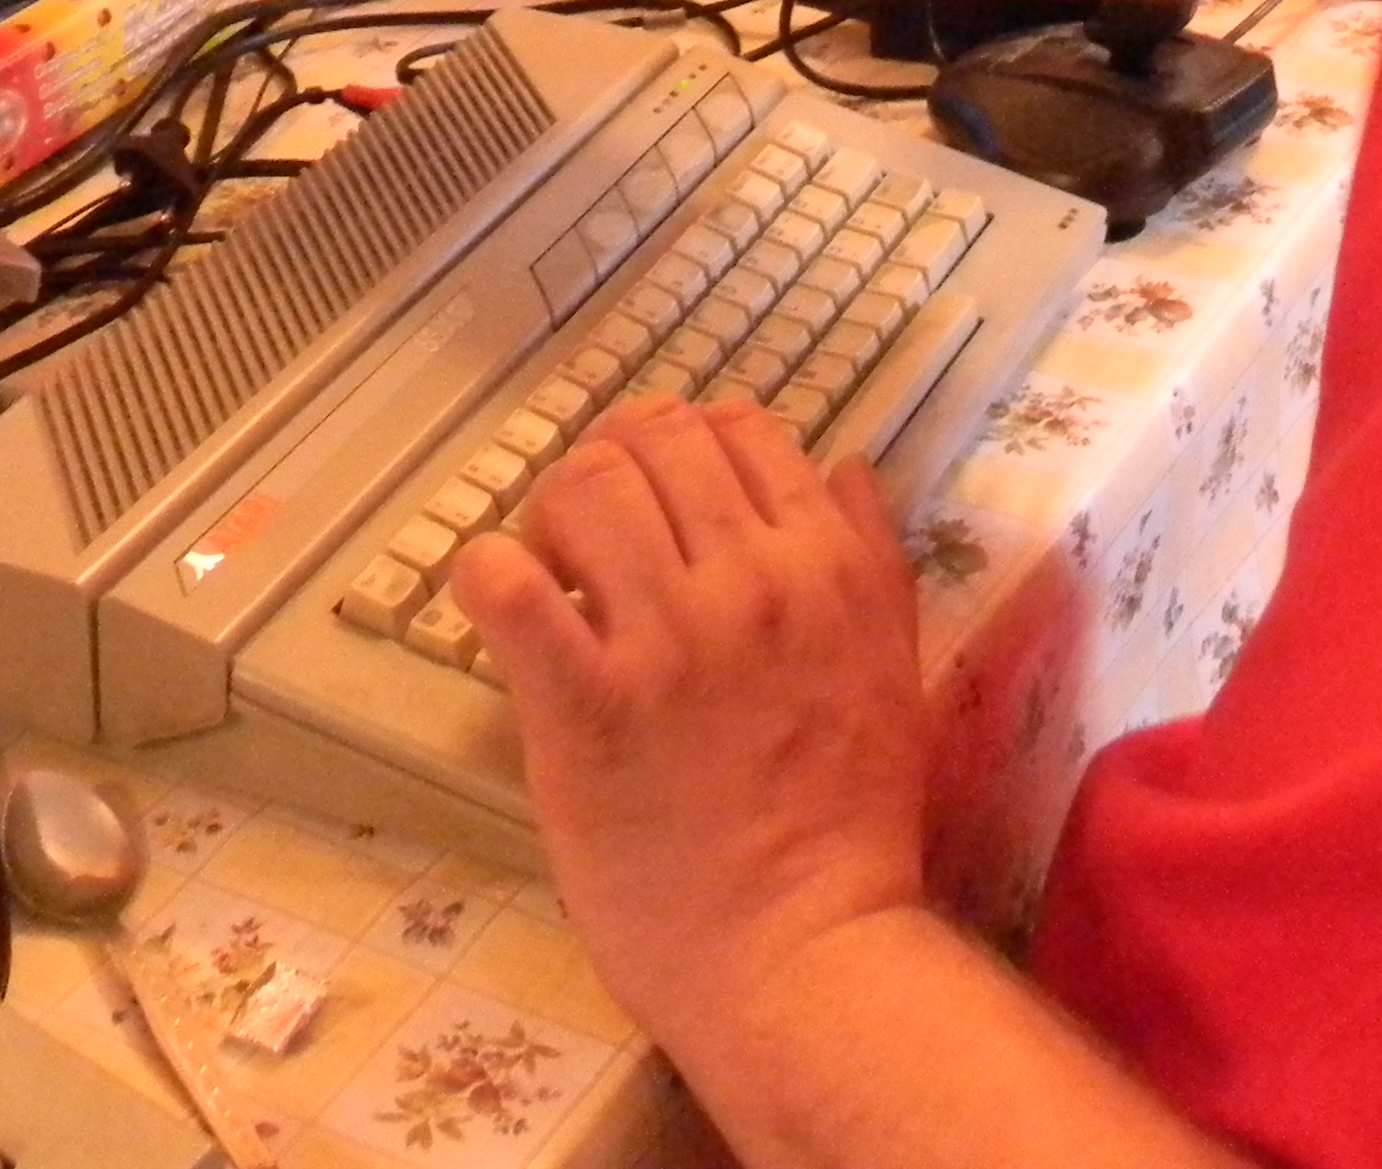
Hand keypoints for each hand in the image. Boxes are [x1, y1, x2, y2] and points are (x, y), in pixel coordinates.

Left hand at [449, 397, 929, 1056]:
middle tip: (591, 540)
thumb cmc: (848, 825)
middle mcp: (751, 582)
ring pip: (583, 484)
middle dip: (612, 469)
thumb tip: (840, 465)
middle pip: (652, 440)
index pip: (738, 428)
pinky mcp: (587, 706)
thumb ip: (869, 560)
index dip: (684, 446)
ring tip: (553, 577)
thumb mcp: (892, 670)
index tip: (658, 501)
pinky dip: (489, 574)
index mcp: (825, 568)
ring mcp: (667, 642)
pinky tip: (499, 604)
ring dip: (552, 515)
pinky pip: (511, 588)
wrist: (800, 953)